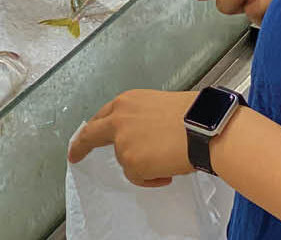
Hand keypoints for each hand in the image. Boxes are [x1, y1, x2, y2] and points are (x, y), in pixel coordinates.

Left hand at [67, 90, 197, 187]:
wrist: (205, 128)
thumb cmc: (193, 115)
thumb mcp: (159, 105)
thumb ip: (139, 118)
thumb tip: (139, 135)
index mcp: (127, 102)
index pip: (102, 116)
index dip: (93, 128)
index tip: (82, 138)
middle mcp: (119, 119)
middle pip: (91, 135)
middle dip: (81, 147)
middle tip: (75, 155)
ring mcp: (122, 142)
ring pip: (125, 161)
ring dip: (143, 164)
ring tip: (168, 157)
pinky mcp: (130, 162)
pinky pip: (138, 177)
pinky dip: (151, 178)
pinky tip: (168, 168)